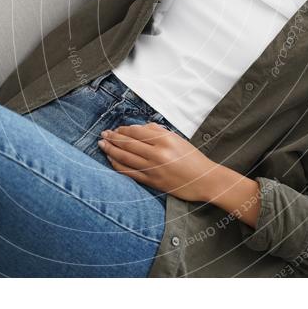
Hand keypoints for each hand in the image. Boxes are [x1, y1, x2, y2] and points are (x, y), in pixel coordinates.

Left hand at [98, 122, 217, 201]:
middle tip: (103, 134)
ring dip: (111, 150)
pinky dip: (118, 165)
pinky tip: (111, 160)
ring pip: (126, 157)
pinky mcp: (152, 181)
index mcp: (165, 140)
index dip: (123, 129)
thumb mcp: (178, 139)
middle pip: (128, 143)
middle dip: (113, 138)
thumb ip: (158, 131)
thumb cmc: (193, 158)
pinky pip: (130, 172)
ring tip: (102, 144)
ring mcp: (154, 168)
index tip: (115, 128)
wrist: (205, 180)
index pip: (136, 132)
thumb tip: (140, 127)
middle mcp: (158, 153)